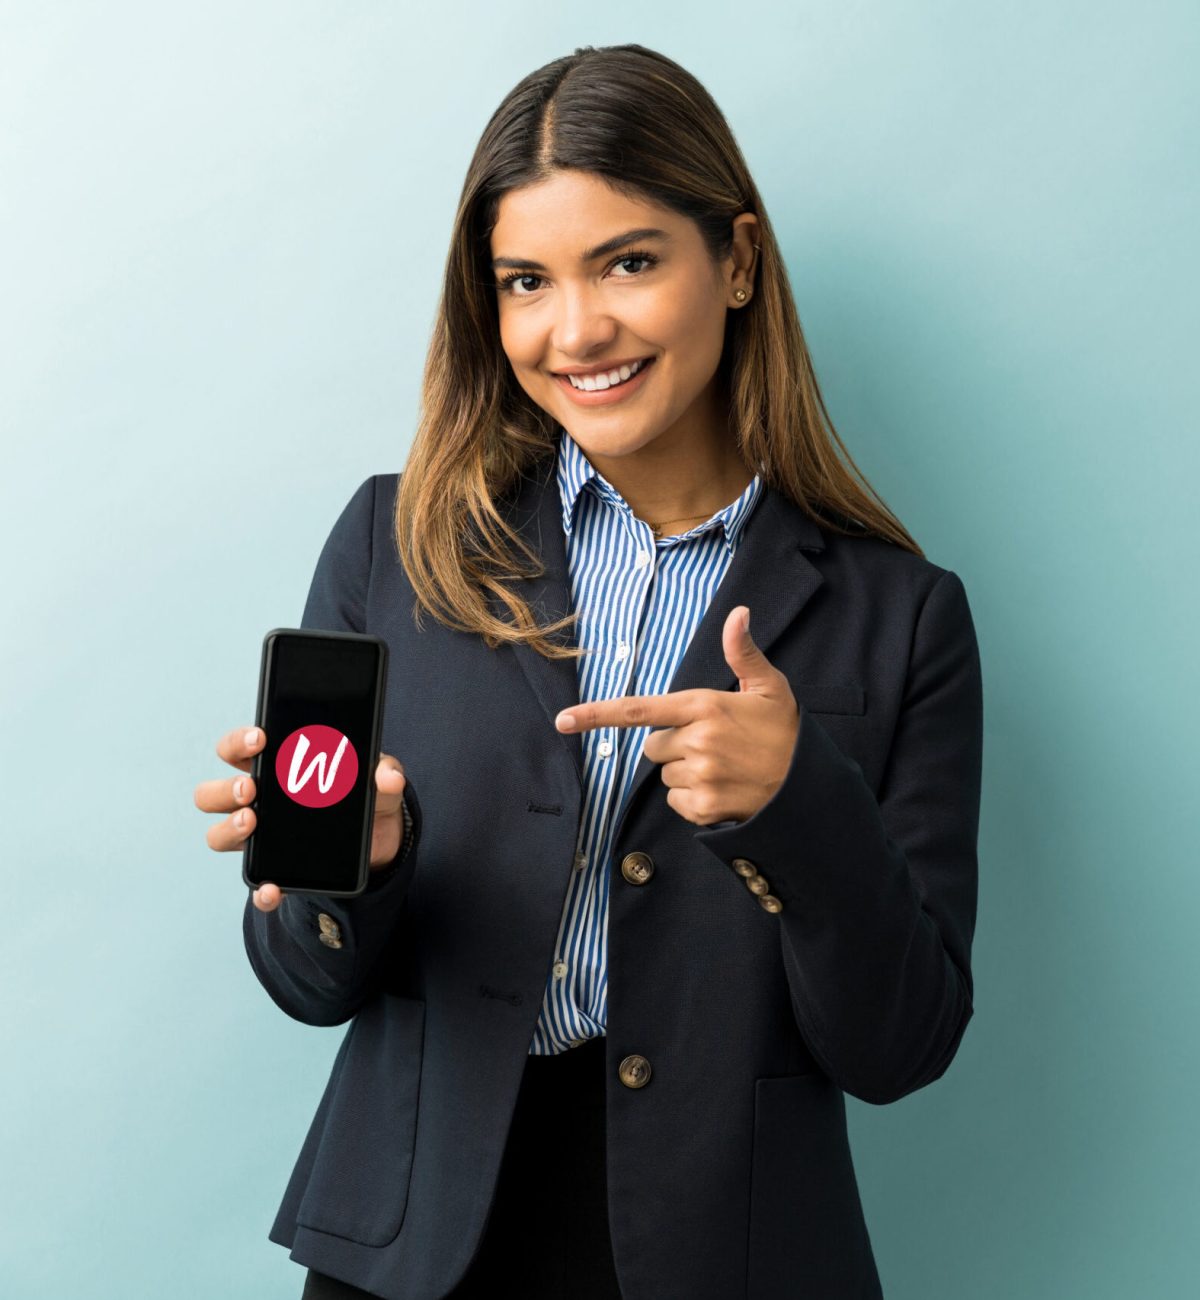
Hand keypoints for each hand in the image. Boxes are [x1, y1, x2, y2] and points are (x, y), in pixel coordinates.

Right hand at [194, 725, 408, 911]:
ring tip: (253, 822)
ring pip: (220, 834)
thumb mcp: (380, 780)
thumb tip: (388, 777)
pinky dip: (261, 889)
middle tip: (251, 788)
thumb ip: (385, 772)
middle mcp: (259, 801)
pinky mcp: (277, 869)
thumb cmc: (367, 796)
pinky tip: (273, 888)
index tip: (259, 739)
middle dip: (224, 789)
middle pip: (213, 793)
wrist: (381, 839)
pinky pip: (258, 883)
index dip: (238, 741)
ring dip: (229, 828)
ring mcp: (263, 837)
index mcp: (276, 767)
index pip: (238, 749)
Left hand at [553, 606, 799, 825]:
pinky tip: (724, 789)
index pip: (639, 710)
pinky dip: (694, 798)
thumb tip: (737, 613)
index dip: (596, 715)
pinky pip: (677, 801)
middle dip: (674, 745)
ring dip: (685, 772)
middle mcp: (697, 741)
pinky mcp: (702, 807)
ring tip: (724, 767)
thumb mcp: (769, 686)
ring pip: (665, 774)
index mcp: (704, 706)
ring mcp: (699, 776)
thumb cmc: (785, 732)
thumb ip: (743, 652)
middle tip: (714, 744)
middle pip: (652, 746)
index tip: (562, 720)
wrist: (808, 788)